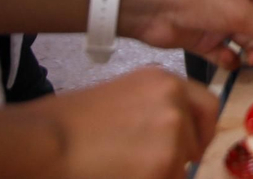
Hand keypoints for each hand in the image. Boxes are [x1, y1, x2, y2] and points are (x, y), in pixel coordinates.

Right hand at [24, 68, 217, 178]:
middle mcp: (175, 104)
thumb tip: (173, 133)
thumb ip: (154, 109)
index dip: (202, 130)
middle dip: (181, 157)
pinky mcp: (163, 166)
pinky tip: (118, 174)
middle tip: (154, 165)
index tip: (194, 146)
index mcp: (165, 81)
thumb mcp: (121, 95)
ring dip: (161, 173)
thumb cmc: (68, 122)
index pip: (208, 106)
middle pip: (197, 141)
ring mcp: (172, 136)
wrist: (44, 141)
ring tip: (122, 168)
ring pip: (181, 169)